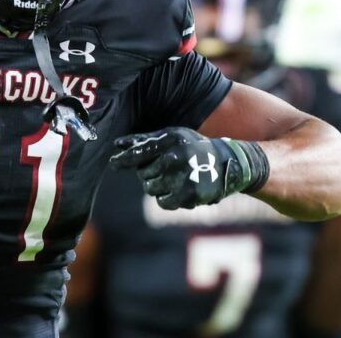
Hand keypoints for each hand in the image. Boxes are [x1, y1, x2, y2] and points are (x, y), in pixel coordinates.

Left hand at [109, 127, 267, 209]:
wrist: (228, 164)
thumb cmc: (193, 148)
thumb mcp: (172, 137)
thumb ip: (144, 141)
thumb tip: (116, 145)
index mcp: (170, 140)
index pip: (139, 152)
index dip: (123, 159)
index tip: (112, 163)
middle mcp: (175, 158)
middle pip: (142, 174)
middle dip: (148, 174)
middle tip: (165, 169)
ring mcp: (182, 177)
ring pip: (151, 188)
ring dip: (158, 186)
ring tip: (174, 178)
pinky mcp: (188, 195)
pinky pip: (163, 202)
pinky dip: (168, 198)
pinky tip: (179, 189)